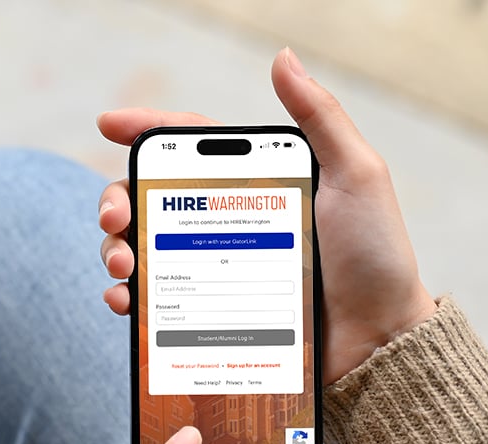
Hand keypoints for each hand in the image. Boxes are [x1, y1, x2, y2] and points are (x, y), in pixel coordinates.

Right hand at [94, 48, 436, 384]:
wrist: (378, 342)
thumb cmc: (375, 257)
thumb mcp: (356, 176)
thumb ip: (320, 118)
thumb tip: (282, 59)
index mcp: (256, 183)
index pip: (191, 146)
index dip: (146, 130)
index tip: (109, 125)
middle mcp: (227, 221)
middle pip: (151, 198)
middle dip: (115, 200)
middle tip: (112, 217)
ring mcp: (214, 268)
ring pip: (142, 248)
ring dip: (116, 250)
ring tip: (122, 263)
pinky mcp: (206, 314)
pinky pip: (153, 302)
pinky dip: (129, 297)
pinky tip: (127, 301)